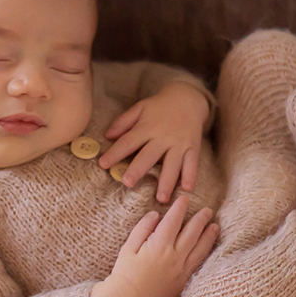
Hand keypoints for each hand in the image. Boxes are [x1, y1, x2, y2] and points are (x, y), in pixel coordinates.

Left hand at [97, 81, 210, 201]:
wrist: (188, 98)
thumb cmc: (159, 106)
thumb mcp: (140, 108)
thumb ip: (123, 122)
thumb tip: (107, 136)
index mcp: (147, 127)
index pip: (128, 141)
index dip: (115, 153)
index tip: (102, 164)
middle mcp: (162, 137)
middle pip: (148, 155)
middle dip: (138, 169)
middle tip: (128, 183)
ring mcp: (179, 143)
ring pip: (172, 164)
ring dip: (166, 182)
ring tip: (160, 198)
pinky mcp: (193, 147)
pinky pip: (192, 163)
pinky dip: (191, 176)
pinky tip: (187, 189)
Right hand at [105, 195, 219, 296]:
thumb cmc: (125, 273)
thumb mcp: (128, 247)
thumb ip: (143, 228)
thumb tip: (156, 215)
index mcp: (159, 245)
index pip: (173, 221)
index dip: (180, 208)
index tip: (185, 198)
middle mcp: (174, 257)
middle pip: (192, 233)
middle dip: (201, 219)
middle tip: (207, 210)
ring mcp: (182, 271)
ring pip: (201, 249)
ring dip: (209, 236)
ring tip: (215, 226)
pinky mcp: (184, 283)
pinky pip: (199, 265)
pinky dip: (206, 254)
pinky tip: (209, 248)